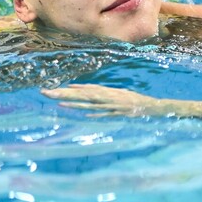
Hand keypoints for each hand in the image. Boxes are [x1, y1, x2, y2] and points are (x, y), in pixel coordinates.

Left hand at [41, 84, 172, 116]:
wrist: (153, 107)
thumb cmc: (134, 102)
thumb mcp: (119, 95)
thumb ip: (105, 96)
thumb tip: (91, 96)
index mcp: (107, 92)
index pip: (85, 90)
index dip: (70, 90)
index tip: (55, 89)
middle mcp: (107, 96)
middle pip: (82, 95)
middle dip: (64, 94)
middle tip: (47, 92)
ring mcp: (112, 105)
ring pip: (90, 103)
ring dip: (75, 103)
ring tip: (59, 103)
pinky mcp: (119, 113)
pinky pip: (105, 113)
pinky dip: (95, 112)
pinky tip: (84, 113)